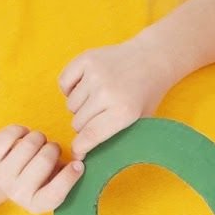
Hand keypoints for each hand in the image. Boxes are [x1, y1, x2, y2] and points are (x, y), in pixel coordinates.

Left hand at [0, 125, 83, 213]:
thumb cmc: (29, 178)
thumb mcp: (47, 184)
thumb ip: (63, 175)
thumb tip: (78, 159)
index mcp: (36, 204)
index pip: (57, 192)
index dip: (70, 176)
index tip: (78, 163)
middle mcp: (18, 193)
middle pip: (45, 160)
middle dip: (53, 148)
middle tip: (52, 148)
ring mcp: (1, 175)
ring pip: (30, 144)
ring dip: (38, 137)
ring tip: (37, 141)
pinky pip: (12, 134)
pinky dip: (21, 130)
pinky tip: (22, 135)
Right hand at [58, 36, 174, 157]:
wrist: (151, 59)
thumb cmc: (146, 95)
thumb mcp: (141, 120)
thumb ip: (117, 136)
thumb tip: (88, 156)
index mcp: (124, 112)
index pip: (91, 135)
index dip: (80, 148)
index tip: (76, 154)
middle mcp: (107, 93)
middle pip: (78, 122)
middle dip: (84, 126)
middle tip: (97, 118)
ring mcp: (94, 74)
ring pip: (70, 105)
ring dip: (79, 108)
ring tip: (95, 101)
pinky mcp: (85, 59)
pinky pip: (63, 83)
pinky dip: (69, 89)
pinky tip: (84, 88)